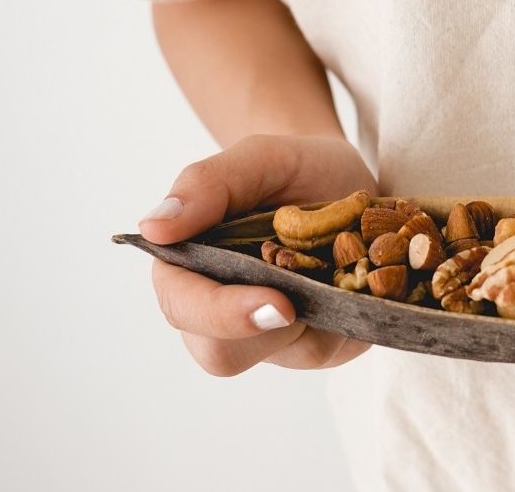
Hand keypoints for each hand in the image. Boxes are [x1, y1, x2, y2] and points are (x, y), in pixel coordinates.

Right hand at [139, 135, 376, 375]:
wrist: (346, 177)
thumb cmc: (293, 167)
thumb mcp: (258, 158)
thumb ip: (206, 184)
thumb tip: (153, 226)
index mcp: (189, 267)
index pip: (184, 308)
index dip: (221, 314)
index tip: (276, 300)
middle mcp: (225, 310)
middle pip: (223, 356)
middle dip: (266, 329)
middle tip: (308, 293)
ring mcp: (277, 334)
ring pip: (290, 354)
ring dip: (323, 314)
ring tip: (343, 262)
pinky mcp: (323, 341)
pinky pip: (337, 349)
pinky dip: (354, 315)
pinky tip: (361, 278)